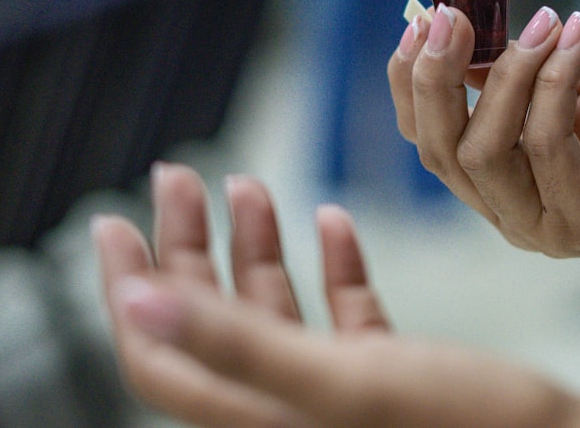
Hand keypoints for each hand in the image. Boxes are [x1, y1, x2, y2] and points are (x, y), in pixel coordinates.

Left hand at [93, 163, 579, 426]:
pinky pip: (343, 315)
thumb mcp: (344, 379)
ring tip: (252, 187)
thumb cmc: (466, 426)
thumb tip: (134, 303)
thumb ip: (239, 344)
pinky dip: (335, 265)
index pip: (162, 355)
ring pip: (276, 310)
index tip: (113, 218)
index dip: (127, 288)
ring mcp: (341, 393)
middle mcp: (293, 409)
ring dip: (261, 244)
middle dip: (193, 244)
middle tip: (186, 176)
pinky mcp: (389, 377)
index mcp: (264, 417)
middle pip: (213, 322)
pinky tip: (333, 220)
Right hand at [387, 5, 579, 343]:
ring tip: (543, 23)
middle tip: (451, 18)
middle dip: (435, 78)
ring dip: (507, 76)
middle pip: (438, 150)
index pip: (427, 136)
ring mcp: (545, 224)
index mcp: (500, 174)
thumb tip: (453, 24)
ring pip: (482, 153)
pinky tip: (576, 40)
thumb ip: (513, 61)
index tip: (422, 21)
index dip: (411, 80)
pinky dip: (554, 86)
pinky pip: (545, 149)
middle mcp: (510, 208)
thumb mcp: (574, 72)